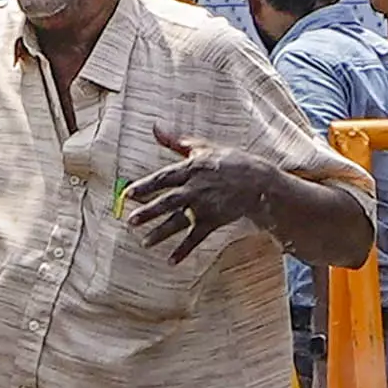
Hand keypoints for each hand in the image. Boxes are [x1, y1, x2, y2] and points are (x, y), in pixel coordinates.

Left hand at [126, 126, 279, 255]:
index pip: (164, 178)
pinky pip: (196, 237)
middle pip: (169, 202)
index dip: (146, 186)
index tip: (129, 194)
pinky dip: (184, 250)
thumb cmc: (229, 162)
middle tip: (131, 221)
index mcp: (191, 169)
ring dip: (161, 233)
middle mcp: (196, 189)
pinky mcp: (214, 220)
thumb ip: (177, 141)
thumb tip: (155, 127)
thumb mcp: (204, 147)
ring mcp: (205, 206)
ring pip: (179, 221)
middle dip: (149, 212)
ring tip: (145, 243)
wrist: (259, 181)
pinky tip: (171, 260)